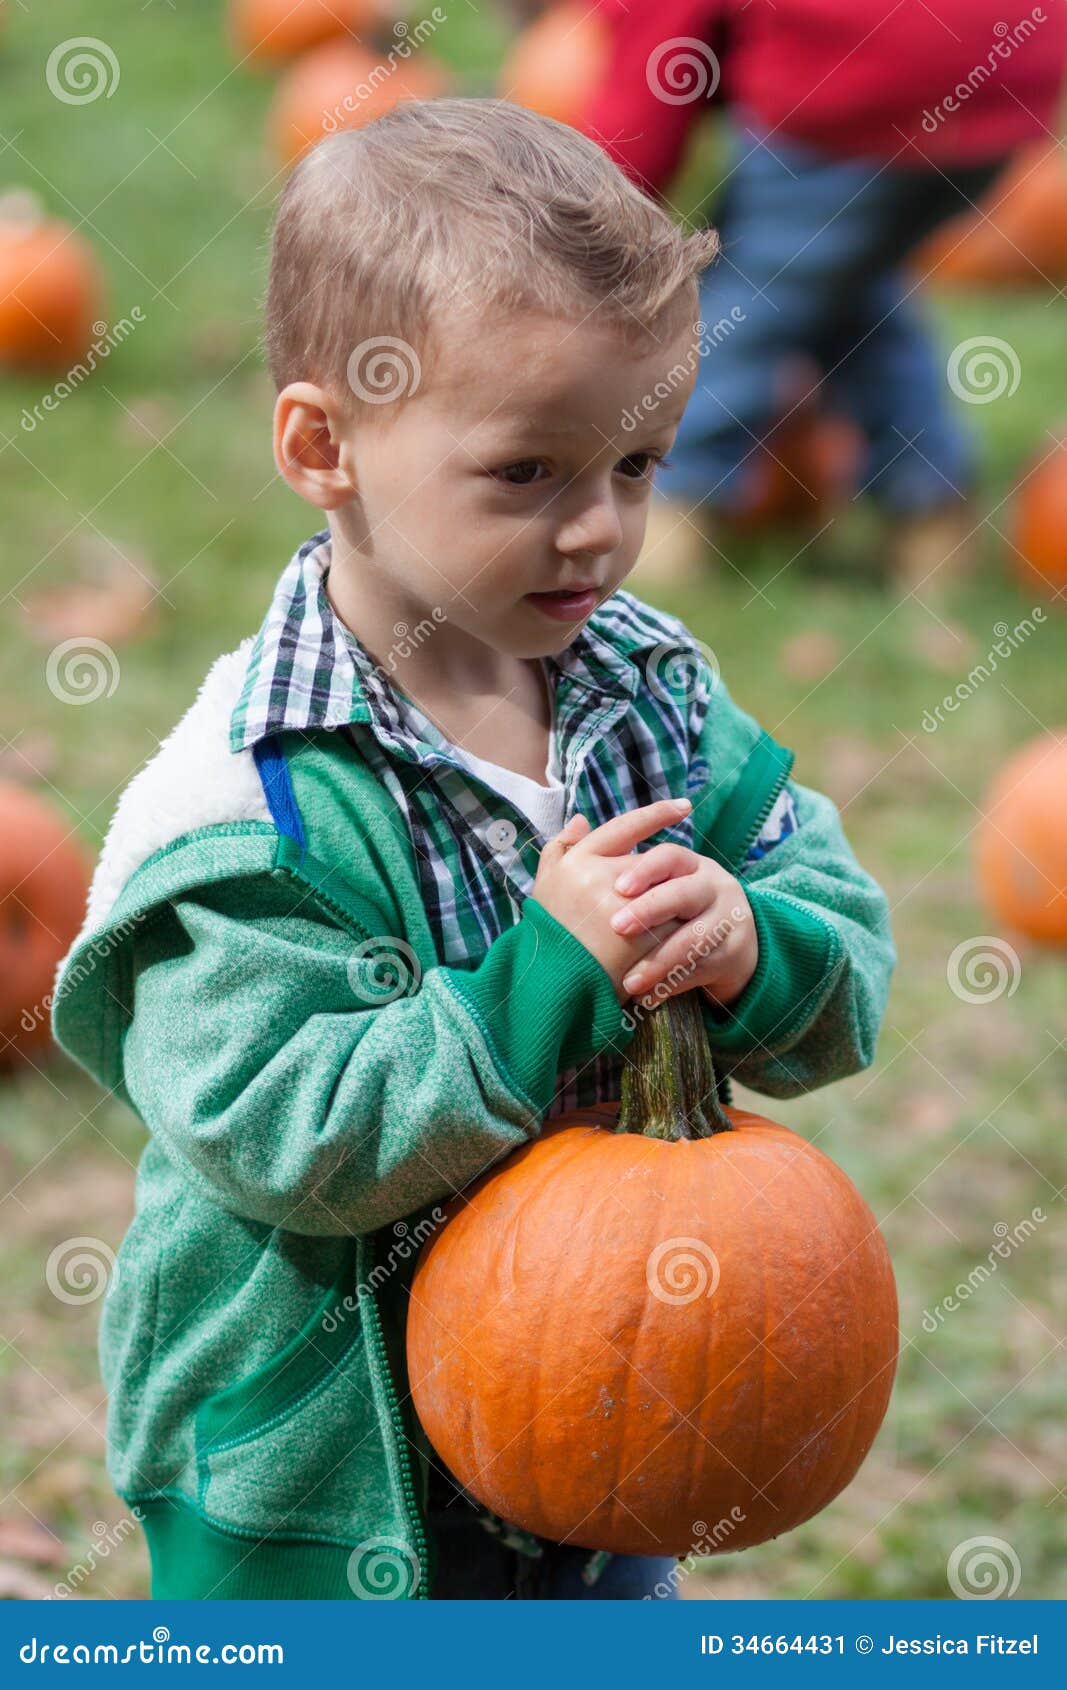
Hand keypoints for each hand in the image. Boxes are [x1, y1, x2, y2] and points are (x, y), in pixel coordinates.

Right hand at [531, 798, 693, 1005]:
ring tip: (678, 916)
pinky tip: (681, 937)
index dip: (657, 814)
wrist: (551, 987)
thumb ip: (560, 848)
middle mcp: (596, 878)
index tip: (684, 806)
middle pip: (648, 864)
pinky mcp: (640, 938)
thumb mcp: (545, 885)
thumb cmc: (549, 934)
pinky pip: (673, 923)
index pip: (625, 827)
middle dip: (658, 879)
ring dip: (672, 902)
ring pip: (665, 890)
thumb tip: (582, 819)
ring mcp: (620, 908)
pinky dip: (679, 928)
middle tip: (673, 887)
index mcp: (576, 861)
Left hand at [607, 842, 757, 1010]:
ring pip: (696, 937)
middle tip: (617, 928)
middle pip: (685, 892)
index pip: (669, 857)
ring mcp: (728, 918)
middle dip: (650, 910)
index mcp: (688, 864)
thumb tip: (576, 822)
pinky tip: (647, 998)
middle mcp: (712, 885)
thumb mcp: (652, 883)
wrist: (726, 945)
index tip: (617, 889)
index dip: (645, 870)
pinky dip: (672, 985)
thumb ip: (612, 858)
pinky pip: (703, 969)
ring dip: (659, 960)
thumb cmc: (673, 909)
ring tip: (628, 982)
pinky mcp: (734, 952)